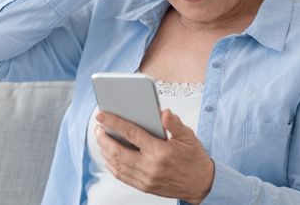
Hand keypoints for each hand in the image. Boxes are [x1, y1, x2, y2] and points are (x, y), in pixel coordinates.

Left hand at [95, 109, 214, 203]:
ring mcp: (145, 179)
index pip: (131, 133)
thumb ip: (174, 124)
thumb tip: (164, 113)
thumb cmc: (194, 158)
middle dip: (103, 137)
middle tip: (98, 127)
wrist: (202, 184)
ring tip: (101, 138)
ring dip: (105, 150)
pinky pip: (122, 176)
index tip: (101, 115)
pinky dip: (111, 165)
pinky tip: (108, 155)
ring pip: (117, 164)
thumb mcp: (188, 137)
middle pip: (117, 151)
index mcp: (160, 151)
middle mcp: (150, 166)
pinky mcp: (144, 187)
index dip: (114, 123)